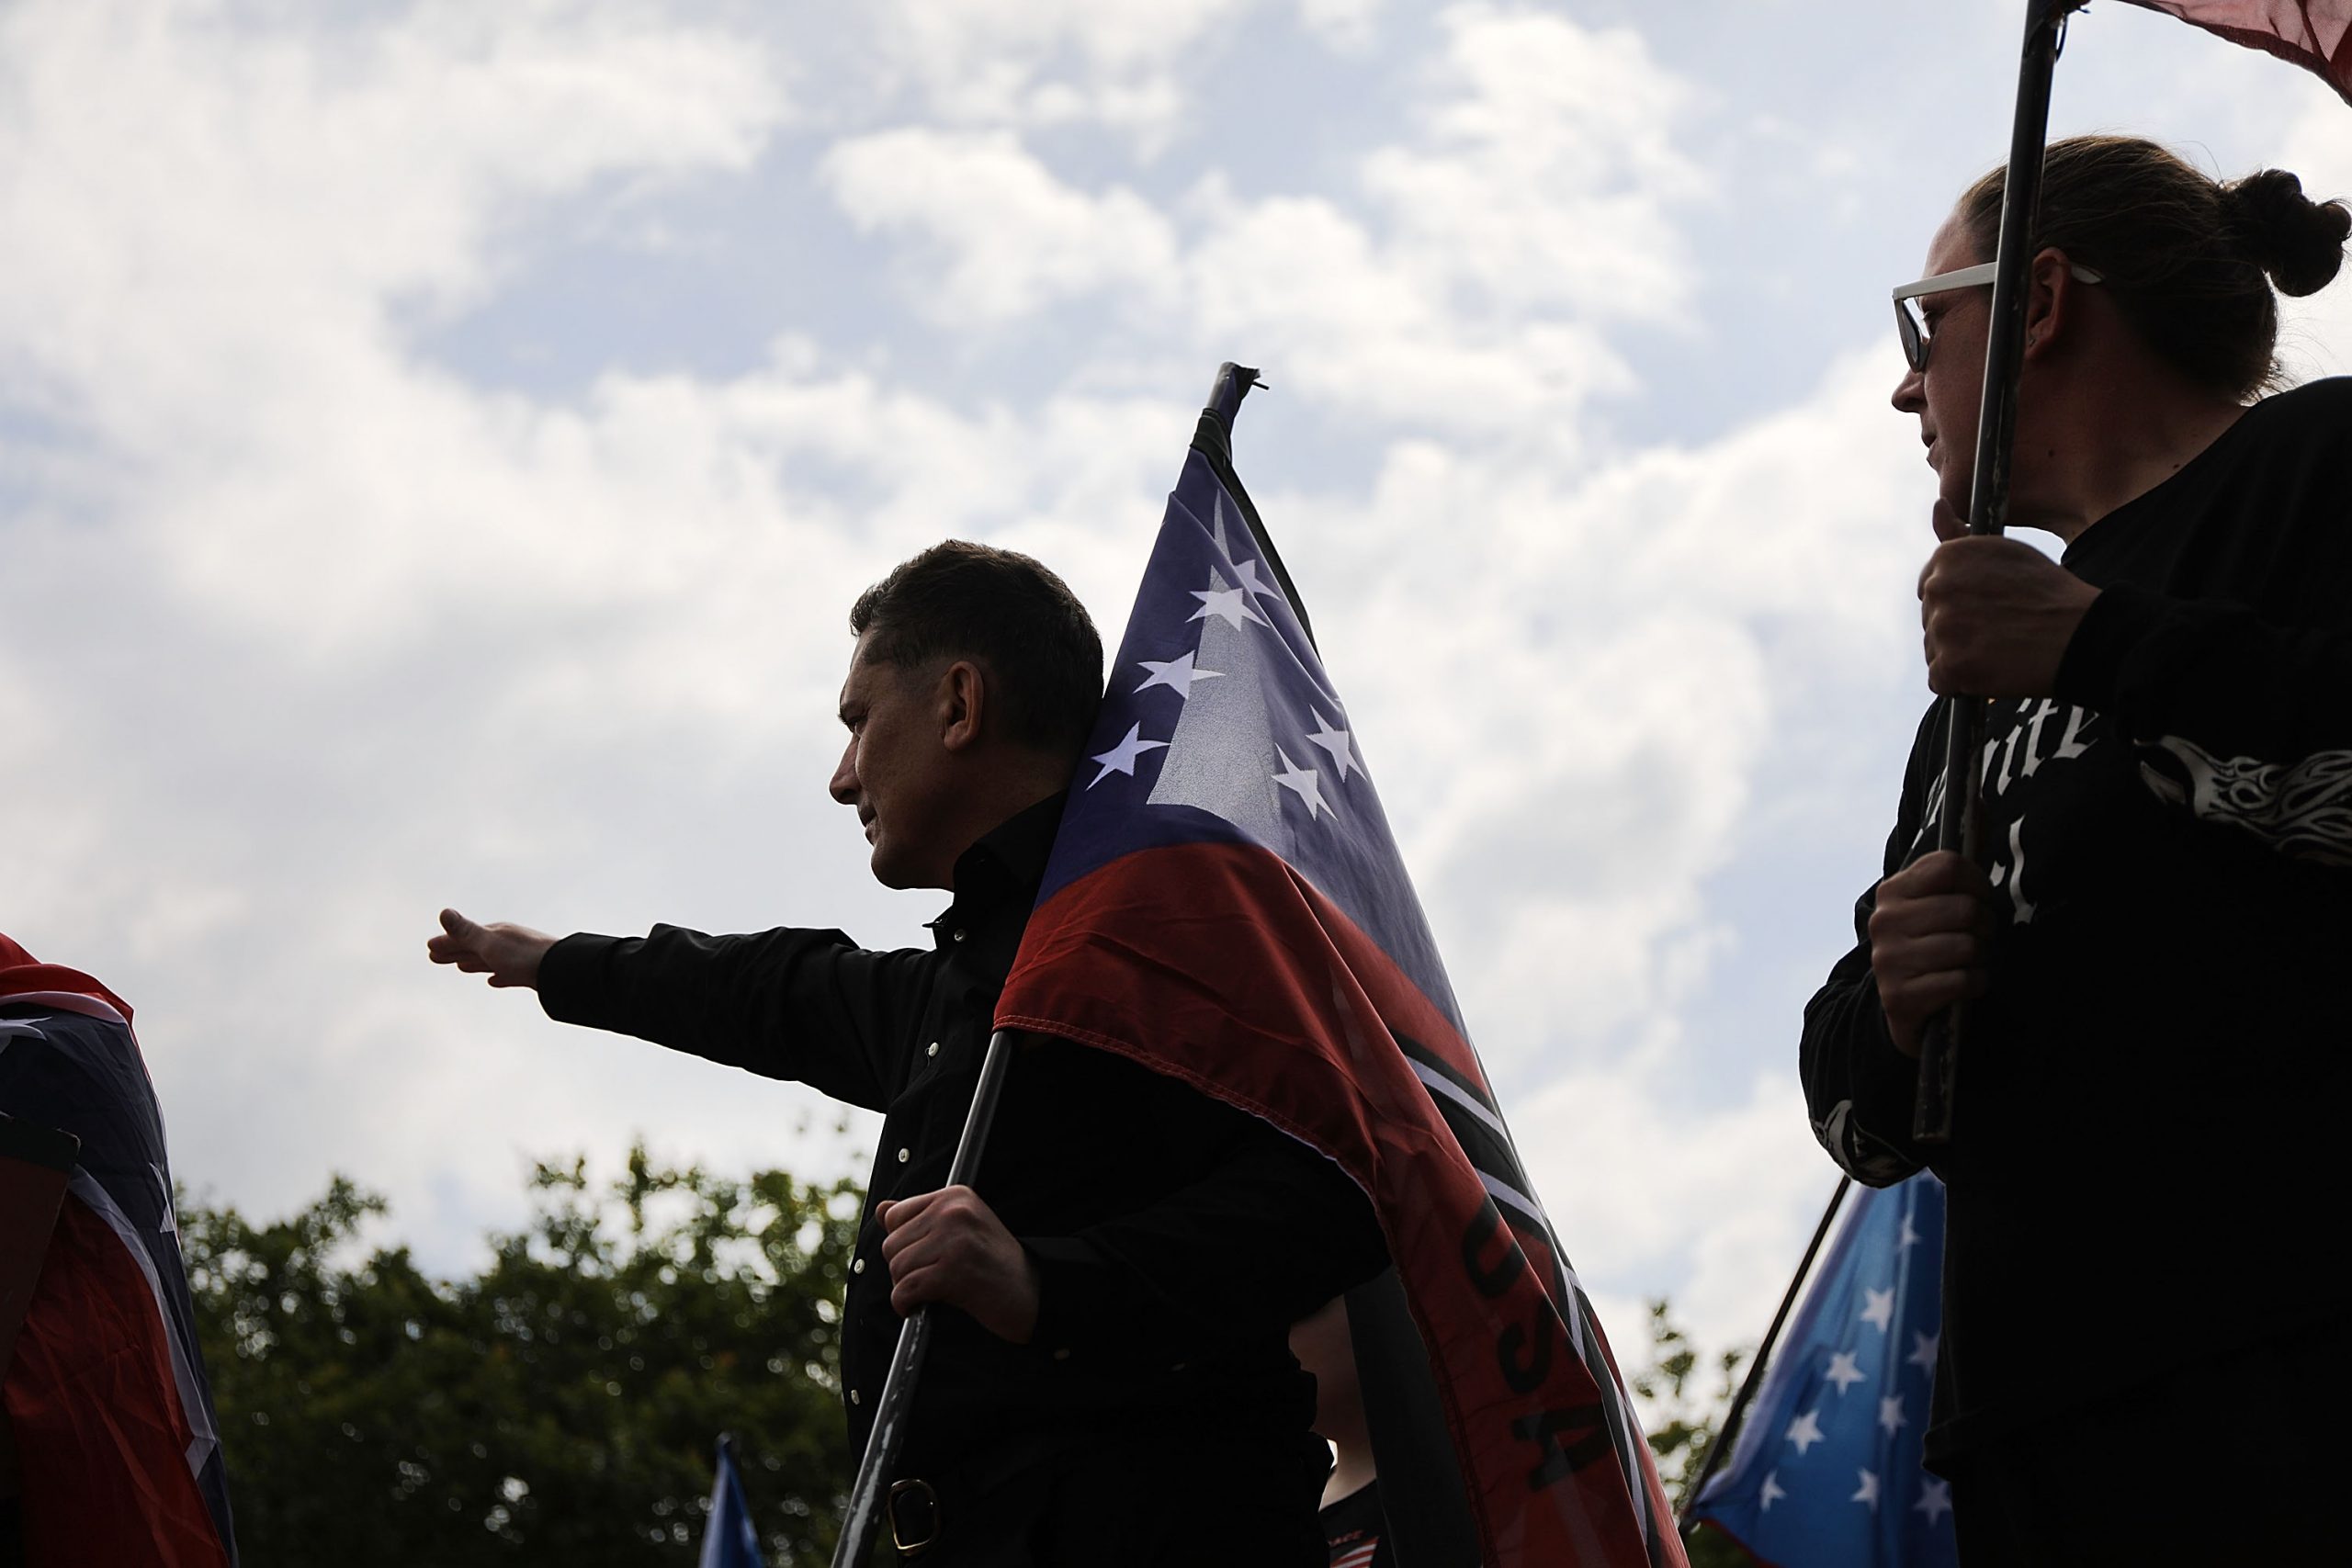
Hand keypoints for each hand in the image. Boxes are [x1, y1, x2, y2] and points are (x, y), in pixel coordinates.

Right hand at [427, 908, 555, 989]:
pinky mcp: (529, 973)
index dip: (445, 943)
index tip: (429, 947)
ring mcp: (518, 958)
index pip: (463, 937)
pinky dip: (497, 976)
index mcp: (496, 933)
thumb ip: (466, 931)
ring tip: (461, 967)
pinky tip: (495, 981)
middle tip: (434, 956)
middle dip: (454, 951)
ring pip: (489, 960)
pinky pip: (508, 974)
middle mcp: (506, 943)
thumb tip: (443, 912)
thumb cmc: (524, 956)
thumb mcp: (490, 943)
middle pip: (474, 948)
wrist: (561, 971)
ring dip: (473, 962)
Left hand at [877, 1186, 1039, 1343]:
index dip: (903, 1243)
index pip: (896, 1216)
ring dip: (906, 1288)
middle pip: (892, 1244)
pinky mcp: (954, 1271)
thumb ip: (921, 1218)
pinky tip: (918, 1308)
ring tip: (930, 1292)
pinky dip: (905, 1304)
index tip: (924, 1258)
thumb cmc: (993, 1264)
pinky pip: (905, 1289)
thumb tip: (881, 1210)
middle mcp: (954, 1212)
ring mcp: (955, 1240)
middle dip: (902, 1269)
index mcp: (955, 1196)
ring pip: (897, 1267)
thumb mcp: (961, 1230)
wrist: (1033, 1292)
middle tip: (928, 1280)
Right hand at [1869, 851, 1996, 1057]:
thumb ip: (1955, 865)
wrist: (1901, 1003)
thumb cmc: (1929, 945)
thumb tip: (1982, 803)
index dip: (1978, 882)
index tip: (1981, 899)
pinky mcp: (1900, 997)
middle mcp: (1884, 922)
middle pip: (1965, 908)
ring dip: (1982, 957)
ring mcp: (1888, 960)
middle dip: (1987, 926)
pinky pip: (1962, 981)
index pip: (1948, 865)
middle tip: (1982, 936)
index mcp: (1892, 892)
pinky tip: (1967, 983)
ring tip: (1972, 960)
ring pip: (1967, 946)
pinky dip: (1976, 983)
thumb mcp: (1932, 904)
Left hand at [1917, 534, 2098, 696]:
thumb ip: (1961, 535)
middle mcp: (1938, 588)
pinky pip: (1940, 681)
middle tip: (2000, 630)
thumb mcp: (2007, 551)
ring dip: (1960, 657)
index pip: (1930, 588)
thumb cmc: (2049, 592)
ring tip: (2000, 649)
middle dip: (1958, 630)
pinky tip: (1992, 672)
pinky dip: (1962, 685)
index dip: (1960, 602)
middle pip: (1931, 620)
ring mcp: (1942, 627)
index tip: (1988, 606)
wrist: (2081, 634)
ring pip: (1935, 651)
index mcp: (1948, 557)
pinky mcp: (1949, 665)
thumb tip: (1937, 506)